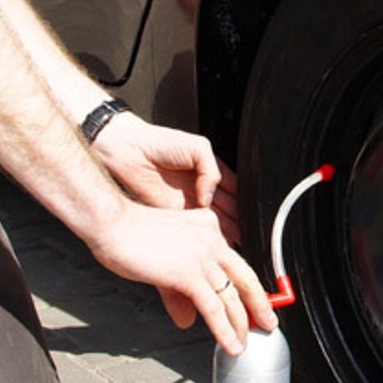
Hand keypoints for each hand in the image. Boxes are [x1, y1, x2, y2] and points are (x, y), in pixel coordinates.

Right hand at [84, 202, 274, 353]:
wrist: (111, 224)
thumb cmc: (128, 237)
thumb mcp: (162, 264)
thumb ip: (178, 293)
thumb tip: (188, 319)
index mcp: (207, 227)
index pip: (234, 261)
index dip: (248, 285)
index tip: (255, 302)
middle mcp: (211, 239)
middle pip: (244, 277)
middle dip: (260, 304)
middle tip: (268, 323)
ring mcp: (203, 256)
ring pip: (231, 297)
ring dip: (241, 325)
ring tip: (245, 343)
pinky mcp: (190, 273)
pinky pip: (214, 308)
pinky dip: (225, 330)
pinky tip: (230, 344)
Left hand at [91, 113, 239, 239]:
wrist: (128, 151)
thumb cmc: (159, 142)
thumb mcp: (198, 147)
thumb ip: (212, 170)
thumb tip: (210, 196)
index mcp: (210, 169)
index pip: (234, 190)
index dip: (244, 202)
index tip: (253, 215)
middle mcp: (200, 187)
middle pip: (226, 208)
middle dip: (237, 220)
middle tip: (248, 233)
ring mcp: (187, 201)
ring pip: (211, 220)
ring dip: (223, 230)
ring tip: (236, 240)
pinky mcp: (171, 212)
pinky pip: (191, 225)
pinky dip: (201, 233)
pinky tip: (212, 240)